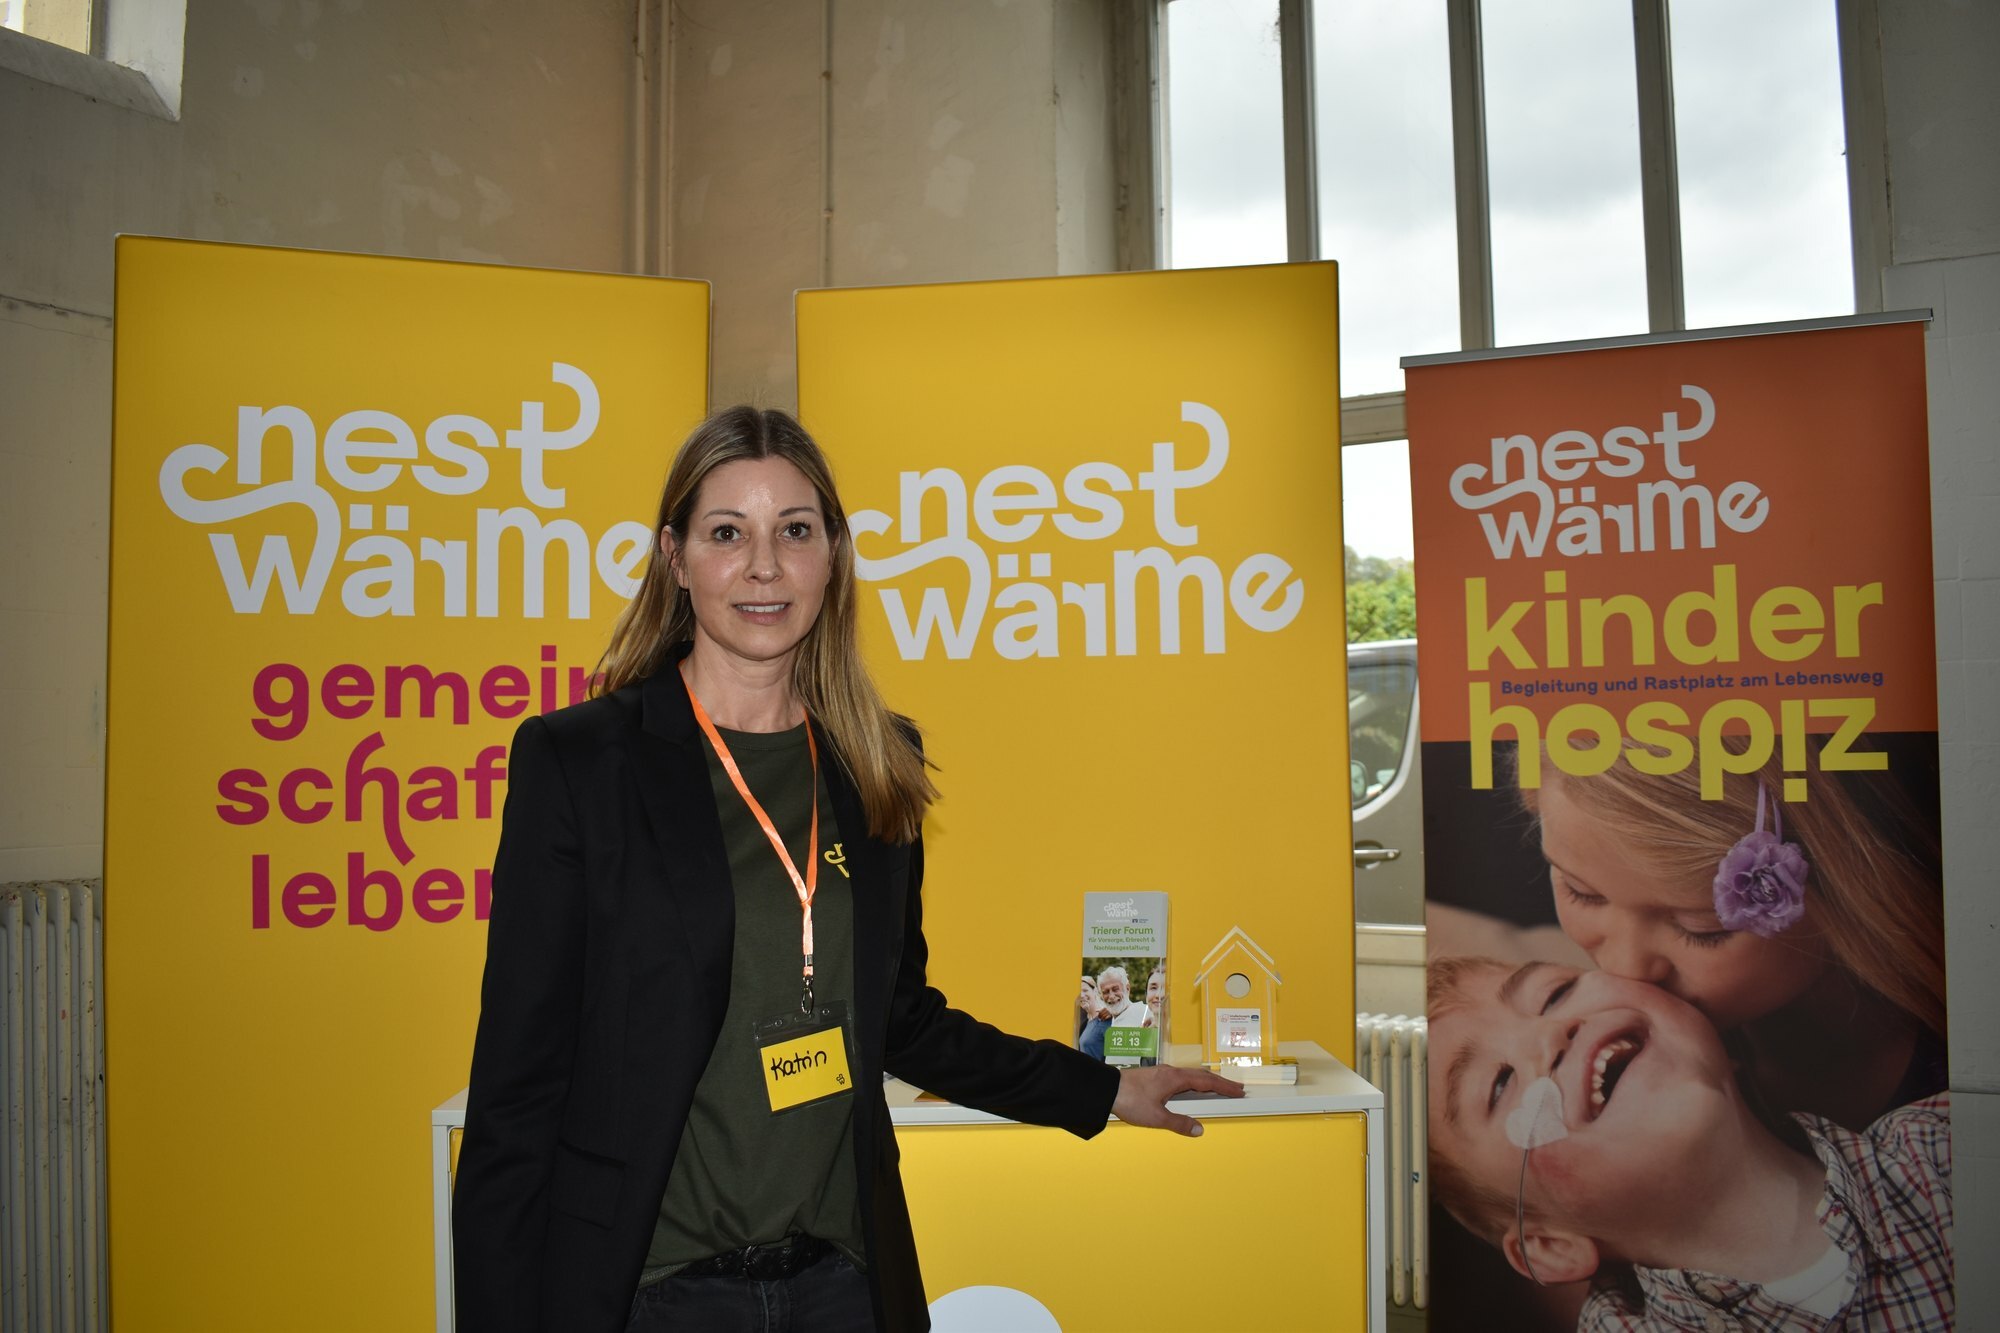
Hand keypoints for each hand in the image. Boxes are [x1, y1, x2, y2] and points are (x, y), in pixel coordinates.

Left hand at [1110, 1065, 1243, 1136]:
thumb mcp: (1156, 1117)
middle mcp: (1171, 1073)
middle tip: (1235, 1089)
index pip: (1207, 1082)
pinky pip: (1181, 1079)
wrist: (1106, 1089)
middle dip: (1220, 1083)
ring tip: (1218, 1090)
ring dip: (1207, 1083)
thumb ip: (1179, 1123)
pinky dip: (1194, 1084)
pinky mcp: (1155, 1078)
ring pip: (1191, 1076)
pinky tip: (1192, 1092)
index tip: (1239, 1091)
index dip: (1225, 1087)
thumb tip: (1198, 1129)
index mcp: (1175, 1079)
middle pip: (1202, 1076)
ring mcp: (1163, 1074)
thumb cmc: (1129, 1100)